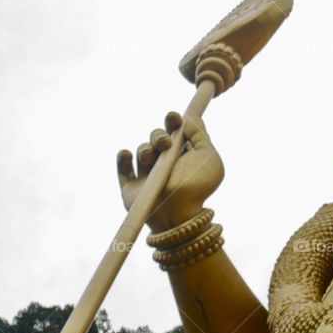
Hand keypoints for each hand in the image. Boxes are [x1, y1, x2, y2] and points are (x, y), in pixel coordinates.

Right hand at [116, 112, 223, 232]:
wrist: (179, 215)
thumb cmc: (198, 189)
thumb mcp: (209, 159)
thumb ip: (201, 136)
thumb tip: (191, 118)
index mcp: (183, 156)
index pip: (175, 133)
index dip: (173, 121)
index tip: (173, 117)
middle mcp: (165, 164)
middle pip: (156, 138)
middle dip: (158, 135)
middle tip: (164, 143)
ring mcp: (147, 176)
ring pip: (141, 150)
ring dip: (145, 149)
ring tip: (150, 158)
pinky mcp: (131, 188)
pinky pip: (123, 169)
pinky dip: (123, 158)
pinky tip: (127, 154)